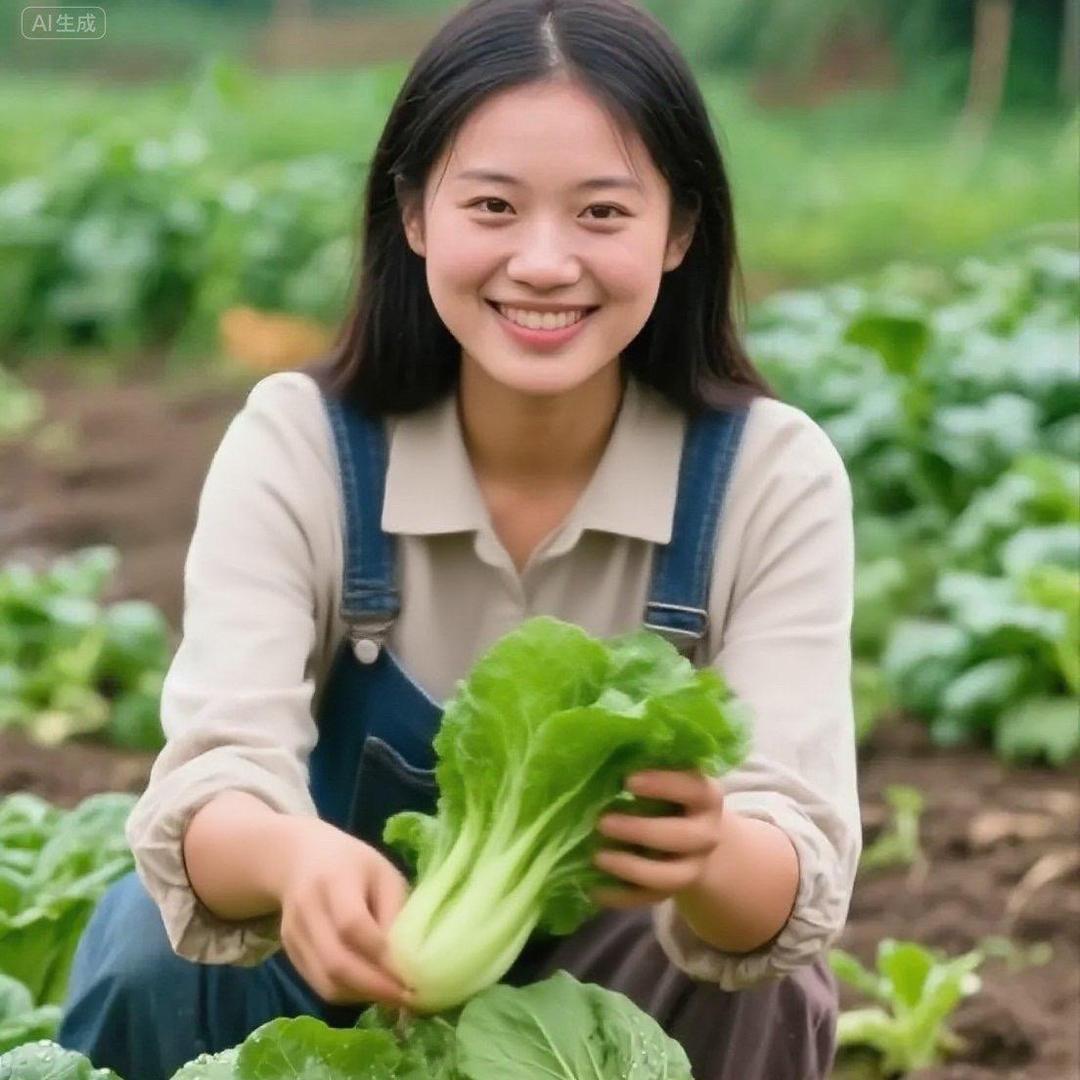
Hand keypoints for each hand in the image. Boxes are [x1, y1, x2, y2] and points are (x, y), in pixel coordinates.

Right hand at [275, 818, 414, 1007]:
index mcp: (334, 878)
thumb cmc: (354, 864)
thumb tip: (410, 961)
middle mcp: (306, 907)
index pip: (352, 924)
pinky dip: (347, 994)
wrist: (300, 858)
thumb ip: (396, 912)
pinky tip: (369, 989)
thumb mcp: (384, 874)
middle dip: (374, 987)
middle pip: (335, 961)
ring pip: (325, 981)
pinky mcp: (289, 951)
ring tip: (392, 997)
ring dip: (362, 996)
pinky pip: (318, 984)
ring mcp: (292, 932)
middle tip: (406, 997)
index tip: (411, 972)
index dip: (380, 954)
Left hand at [591, 770, 725, 908]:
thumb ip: (645, 766)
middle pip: (682, 837)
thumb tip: (601, 755)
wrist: (691, 833)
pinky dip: (621, 896)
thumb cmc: (667, 793)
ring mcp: (692, 867)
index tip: (628, 780)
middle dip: (641, 830)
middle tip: (602, 821)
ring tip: (597, 857)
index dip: (663, 784)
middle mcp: (706, 835)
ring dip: (631, 868)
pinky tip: (594, 888)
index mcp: (707, 797)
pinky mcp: (672, 892)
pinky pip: (648, 899)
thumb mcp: (665, 775)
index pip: (694, 789)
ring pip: (669, 877)